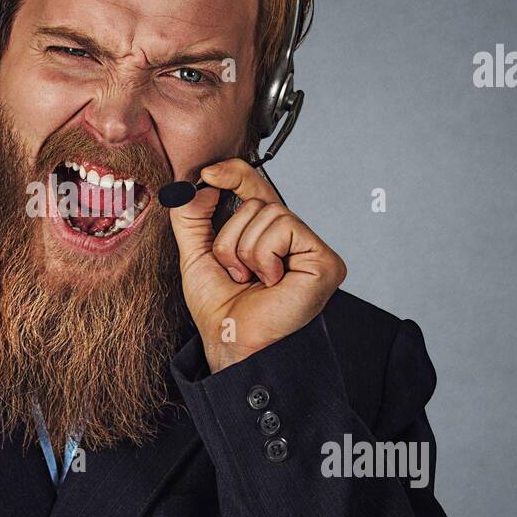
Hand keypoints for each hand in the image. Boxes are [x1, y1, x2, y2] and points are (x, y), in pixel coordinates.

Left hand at [168, 158, 346, 372]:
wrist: (232, 344)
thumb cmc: (220, 310)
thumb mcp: (196, 255)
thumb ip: (192, 217)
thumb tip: (200, 182)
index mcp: (266, 235)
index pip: (254, 185)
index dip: (233, 173)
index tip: (208, 174)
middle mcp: (291, 238)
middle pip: (256, 198)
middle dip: (230, 236)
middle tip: (235, 271)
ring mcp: (310, 248)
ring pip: (267, 212)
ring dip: (244, 250)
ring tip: (251, 279)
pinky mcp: (323, 259)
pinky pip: (283, 226)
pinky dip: (263, 255)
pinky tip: (271, 281)